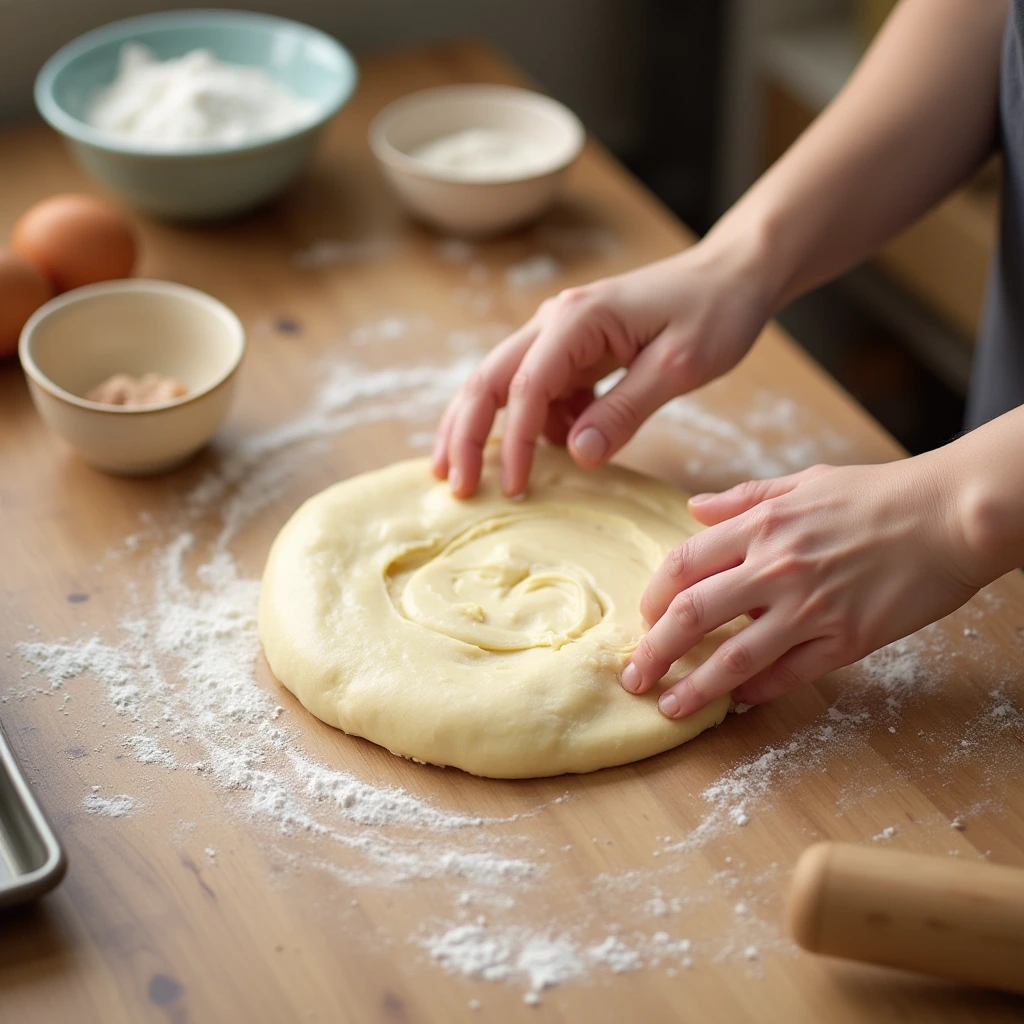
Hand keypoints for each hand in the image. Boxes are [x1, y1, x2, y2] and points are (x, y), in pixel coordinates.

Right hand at [433, 239, 772, 496]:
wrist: (733, 274)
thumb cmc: (714, 311)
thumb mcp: (678, 366)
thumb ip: (625, 411)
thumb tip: (577, 456)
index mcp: (577, 319)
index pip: (526, 386)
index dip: (515, 442)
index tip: (515, 488)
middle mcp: (555, 322)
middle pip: (488, 381)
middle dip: (465, 435)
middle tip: (453, 485)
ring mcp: (561, 335)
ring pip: (501, 385)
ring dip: (482, 430)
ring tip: (470, 477)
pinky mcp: (574, 351)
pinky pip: (538, 392)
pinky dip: (532, 425)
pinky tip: (547, 452)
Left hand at [619, 456, 981, 717]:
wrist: (954, 514)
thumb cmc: (880, 493)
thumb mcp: (804, 483)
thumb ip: (744, 498)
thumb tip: (694, 509)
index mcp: (762, 527)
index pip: (683, 565)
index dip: (653, 596)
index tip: (644, 618)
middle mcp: (776, 568)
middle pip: (692, 615)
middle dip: (654, 651)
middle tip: (633, 677)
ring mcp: (811, 608)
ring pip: (734, 658)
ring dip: (695, 688)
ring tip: (669, 709)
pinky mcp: (847, 640)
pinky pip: (790, 675)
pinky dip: (758, 693)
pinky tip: (736, 704)